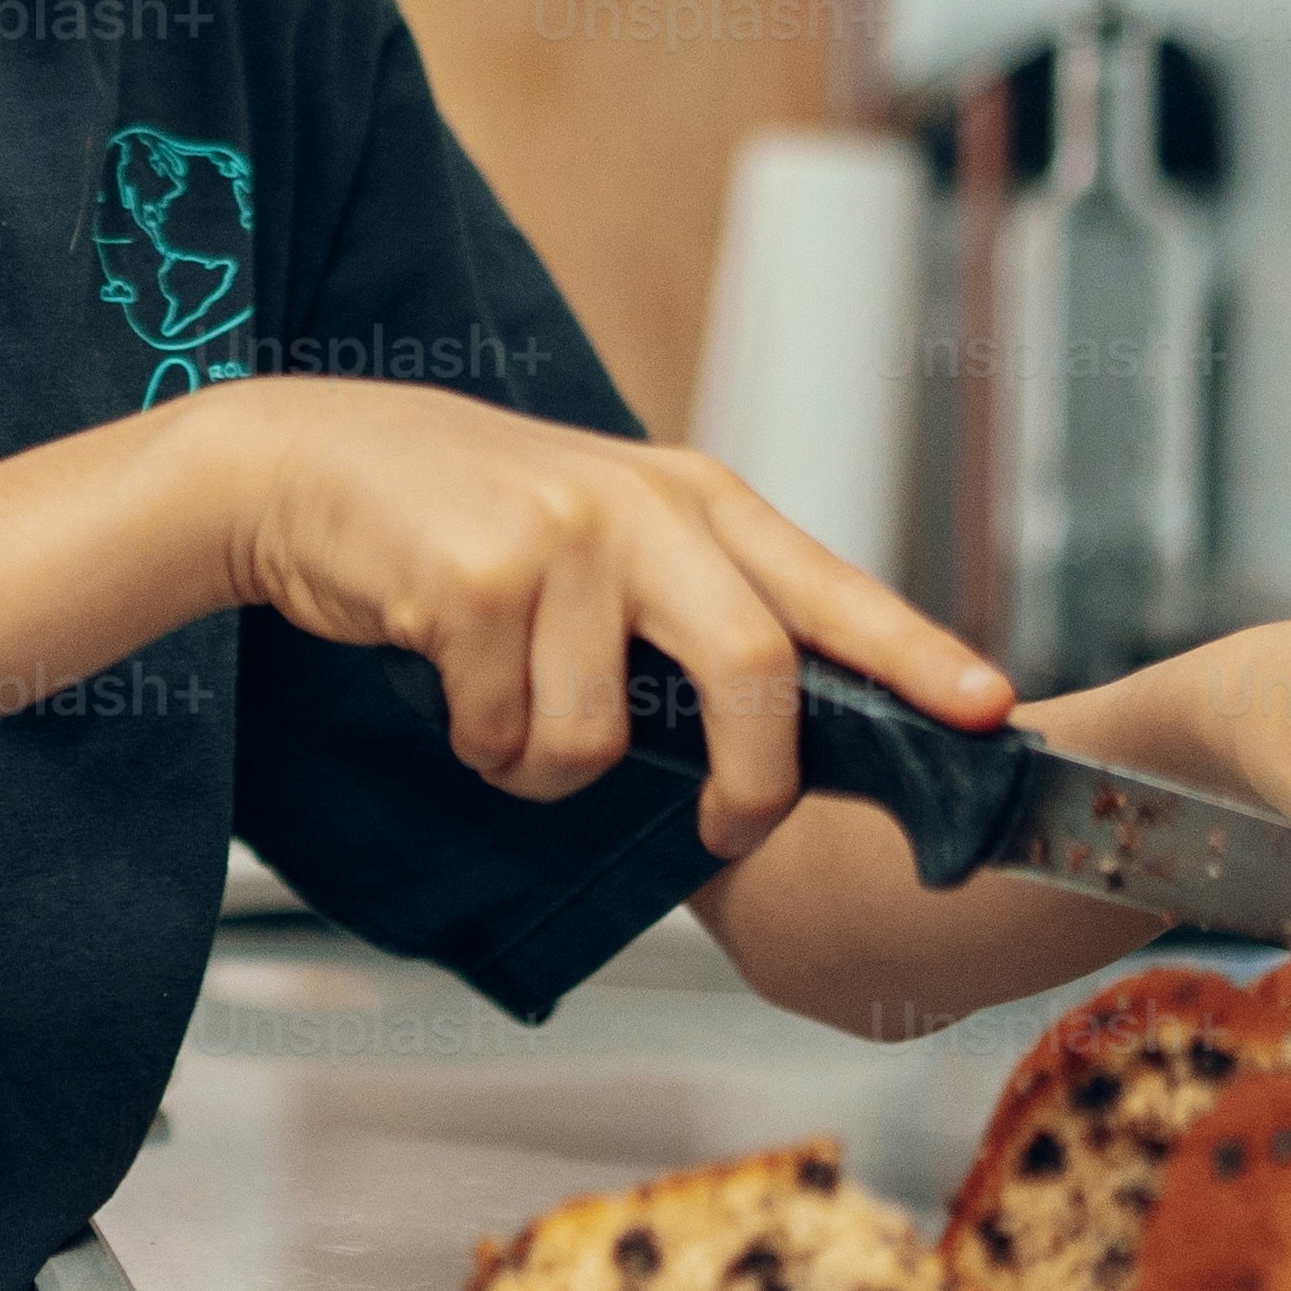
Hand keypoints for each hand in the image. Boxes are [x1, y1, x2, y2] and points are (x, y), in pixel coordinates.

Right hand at [208, 381, 1009, 857]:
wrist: (304, 460)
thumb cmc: (462, 515)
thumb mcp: (602, 534)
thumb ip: (692, 602)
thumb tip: (788, 732)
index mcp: (694, 497)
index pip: (829, 585)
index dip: (915, 653)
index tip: (987, 709)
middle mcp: (643, 506)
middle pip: (752, 671)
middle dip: (747, 783)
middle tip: (722, 829)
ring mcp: (561, 536)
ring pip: (600, 736)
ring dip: (547, 769)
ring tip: (506, 716)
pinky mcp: (476, 577)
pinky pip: (508, 732)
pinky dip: (478, 744)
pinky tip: (448, 685)